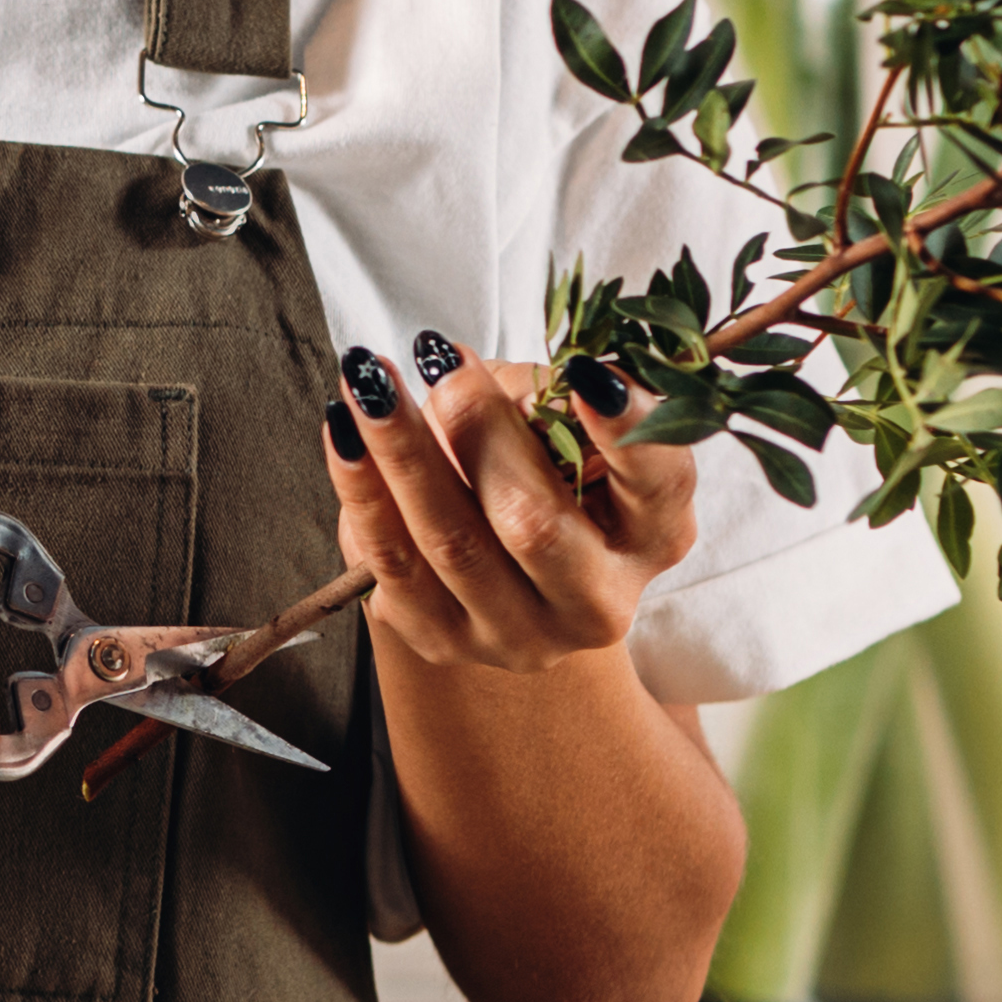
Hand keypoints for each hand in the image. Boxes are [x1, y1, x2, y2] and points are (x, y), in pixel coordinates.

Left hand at [329, 333, 699, 673]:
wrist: (494, 562)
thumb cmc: (537, 467)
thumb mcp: (561, 425)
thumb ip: (538, 398)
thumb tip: (463, 373)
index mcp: (654, 535)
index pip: (657, 480)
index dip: (626, 428)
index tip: (585, 370)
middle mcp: (598, 601)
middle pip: (534, 523)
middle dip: (477, 429)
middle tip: (435, 359)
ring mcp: (522, 634)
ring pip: (451, 543)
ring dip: (400, 450)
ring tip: (367, 383)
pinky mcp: (446, 641)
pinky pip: (390, 563)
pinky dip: (362, 490)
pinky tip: (344, 432)